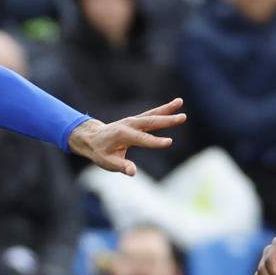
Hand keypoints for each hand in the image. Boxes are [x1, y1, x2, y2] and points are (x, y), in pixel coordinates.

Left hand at [68, 98, 185, 176]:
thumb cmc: (101, 152)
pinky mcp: (138, 120)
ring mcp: (134, 120)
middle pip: (150, 122)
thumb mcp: (107, 162)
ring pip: (152, 114)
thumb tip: (133, 172)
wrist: (93, 138)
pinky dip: (164, 109)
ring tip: (180, 102)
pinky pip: (152, 114)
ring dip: (167, 109)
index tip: (169, 142)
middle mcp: (129, 125)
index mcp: (122, 135)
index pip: (142, 139)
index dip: (155, 142)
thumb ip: (121, 166)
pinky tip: (177, 103)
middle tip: (182, 118)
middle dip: (166, 121)